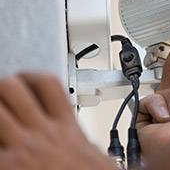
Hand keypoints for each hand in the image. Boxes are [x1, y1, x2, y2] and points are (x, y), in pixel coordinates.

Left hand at [0, 73, 114, 169]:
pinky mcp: (6, 166)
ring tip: (0, 120)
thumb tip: (76, 136)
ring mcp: (22, 149)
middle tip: (4, 99)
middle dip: (4, 89)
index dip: (31, 76)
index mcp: (65, 126)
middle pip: (12, 88)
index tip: (25, 81)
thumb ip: (78, 137)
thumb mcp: (92, 152)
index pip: (46, 83)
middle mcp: (42, 133)